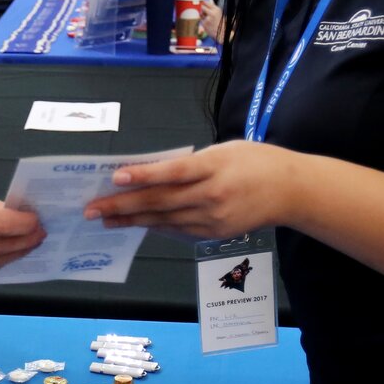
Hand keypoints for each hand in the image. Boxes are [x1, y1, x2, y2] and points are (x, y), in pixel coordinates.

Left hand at [84, 142, 295, 237]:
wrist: (291, 191)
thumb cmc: (256, 162)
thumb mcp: (224, 151)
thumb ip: (192, 163)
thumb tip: (154, 173)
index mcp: (215, 167)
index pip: (173, 172)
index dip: (143, 175)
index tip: (116, 177)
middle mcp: (212, 195)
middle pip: (161, 201)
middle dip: (123, 205)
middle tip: (92, 208)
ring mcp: (213, 218)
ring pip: (165, 220)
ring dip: (132, 220)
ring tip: (106, 219)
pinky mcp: (215, 233)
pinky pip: (178, 230)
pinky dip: (156, 226)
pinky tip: (136, 224)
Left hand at [199, 0, 224, 42]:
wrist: (221, 33)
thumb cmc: (221, 23)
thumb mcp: (219, 13)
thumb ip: (213, 9)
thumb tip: (205, 3)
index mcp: (217, 9)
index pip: (207, 2)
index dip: (204, 3)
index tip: (202, 3)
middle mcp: (212, 13)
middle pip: (202, 7)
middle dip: (203, 9)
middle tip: (204, 12)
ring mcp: (207, 18)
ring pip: (201, 13)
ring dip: (202, 15)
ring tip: (208, 19)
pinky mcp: (204, 23)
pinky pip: (201, 20)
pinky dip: (203, 21)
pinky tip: (208, 24)